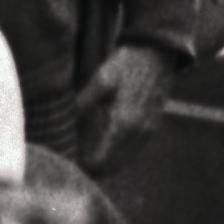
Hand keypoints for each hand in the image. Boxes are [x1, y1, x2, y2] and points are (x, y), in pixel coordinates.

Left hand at [70, 39, 173, 176]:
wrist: (159, 53)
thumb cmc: (128, 63)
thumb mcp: (102, 78)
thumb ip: (84, 102)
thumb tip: (64, 124)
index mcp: (123, 124)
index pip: (99, 161)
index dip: (81, 166)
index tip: (67, 161)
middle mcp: (137, 134)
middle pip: (110, 169)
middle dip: (91, 170)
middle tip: (72, 163)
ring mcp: (146, 134)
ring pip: (122, 164)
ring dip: (104, 167)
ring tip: (84, 160)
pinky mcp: (151, 131)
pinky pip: (131, 155)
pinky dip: (116, 159)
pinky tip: (103, 151)